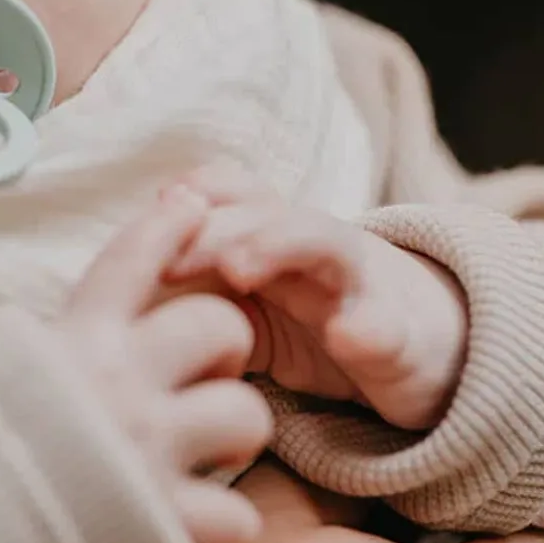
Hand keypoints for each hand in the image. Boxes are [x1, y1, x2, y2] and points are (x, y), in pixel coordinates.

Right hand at [54, 186, 273, 542]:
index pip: (131, 260)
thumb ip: (45, 342)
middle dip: (226, 341)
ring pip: (246, 411)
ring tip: (214, 447)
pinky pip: (237, 514)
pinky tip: (202, 519)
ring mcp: (146, 450)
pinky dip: (227, 521)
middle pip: (219, 325)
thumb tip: (72, 317)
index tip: (194, 204)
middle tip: (207, 368)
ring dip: (237, 429)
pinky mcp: (164, 522)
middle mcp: (117, 383)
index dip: (169, 224)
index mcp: (73, 338)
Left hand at [165, 164, 467, 429]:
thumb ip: (197, 293)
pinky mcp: (399, 336)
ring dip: (277, 244)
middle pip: (263, 210)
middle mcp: (311, 244)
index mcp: (270, 234)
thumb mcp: (250, 306)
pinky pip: (385, 327)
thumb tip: (116, 298)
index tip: (151, 212)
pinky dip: (368, 329)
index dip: (191, 195)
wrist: (427, 349)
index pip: (230, 193)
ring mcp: (358, 283)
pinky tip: (348, 337)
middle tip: (169, 258)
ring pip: (322, 240)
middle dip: (213, 227)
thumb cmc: (318, 319)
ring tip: (237, 269)